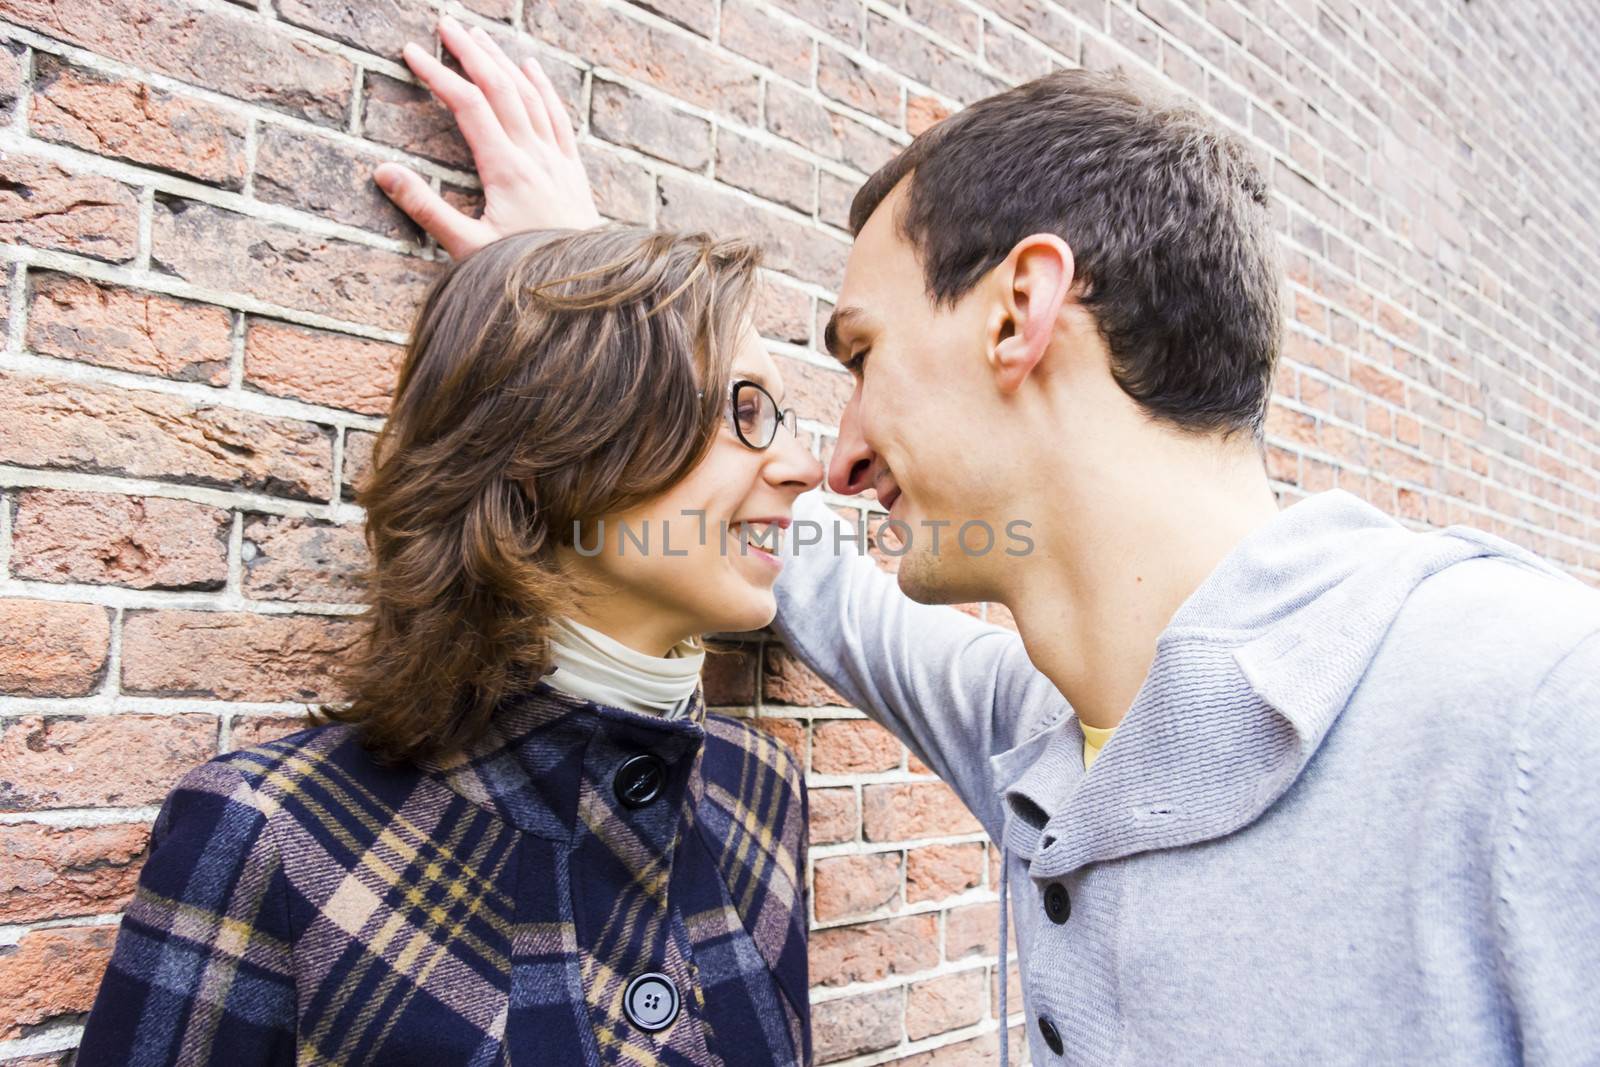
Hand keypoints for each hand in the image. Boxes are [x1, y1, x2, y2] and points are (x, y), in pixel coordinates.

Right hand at [374, 14, 602, 259]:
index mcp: (507, 170)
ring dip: (502, 61)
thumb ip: (426, 209)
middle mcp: (536, 157)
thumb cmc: (524, 274)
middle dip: (470, 52)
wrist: (585, 291)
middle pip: (500, 87)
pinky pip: (557, 117)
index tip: (410, 52)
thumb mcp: (468, 248)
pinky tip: (530, 67)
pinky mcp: (573, 172)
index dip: (437, 74)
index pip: (468, 105)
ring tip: (477, 36)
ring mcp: (558, 161)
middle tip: (444, 24)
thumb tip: (383, 172)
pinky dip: (542, 87)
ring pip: (529, 96)